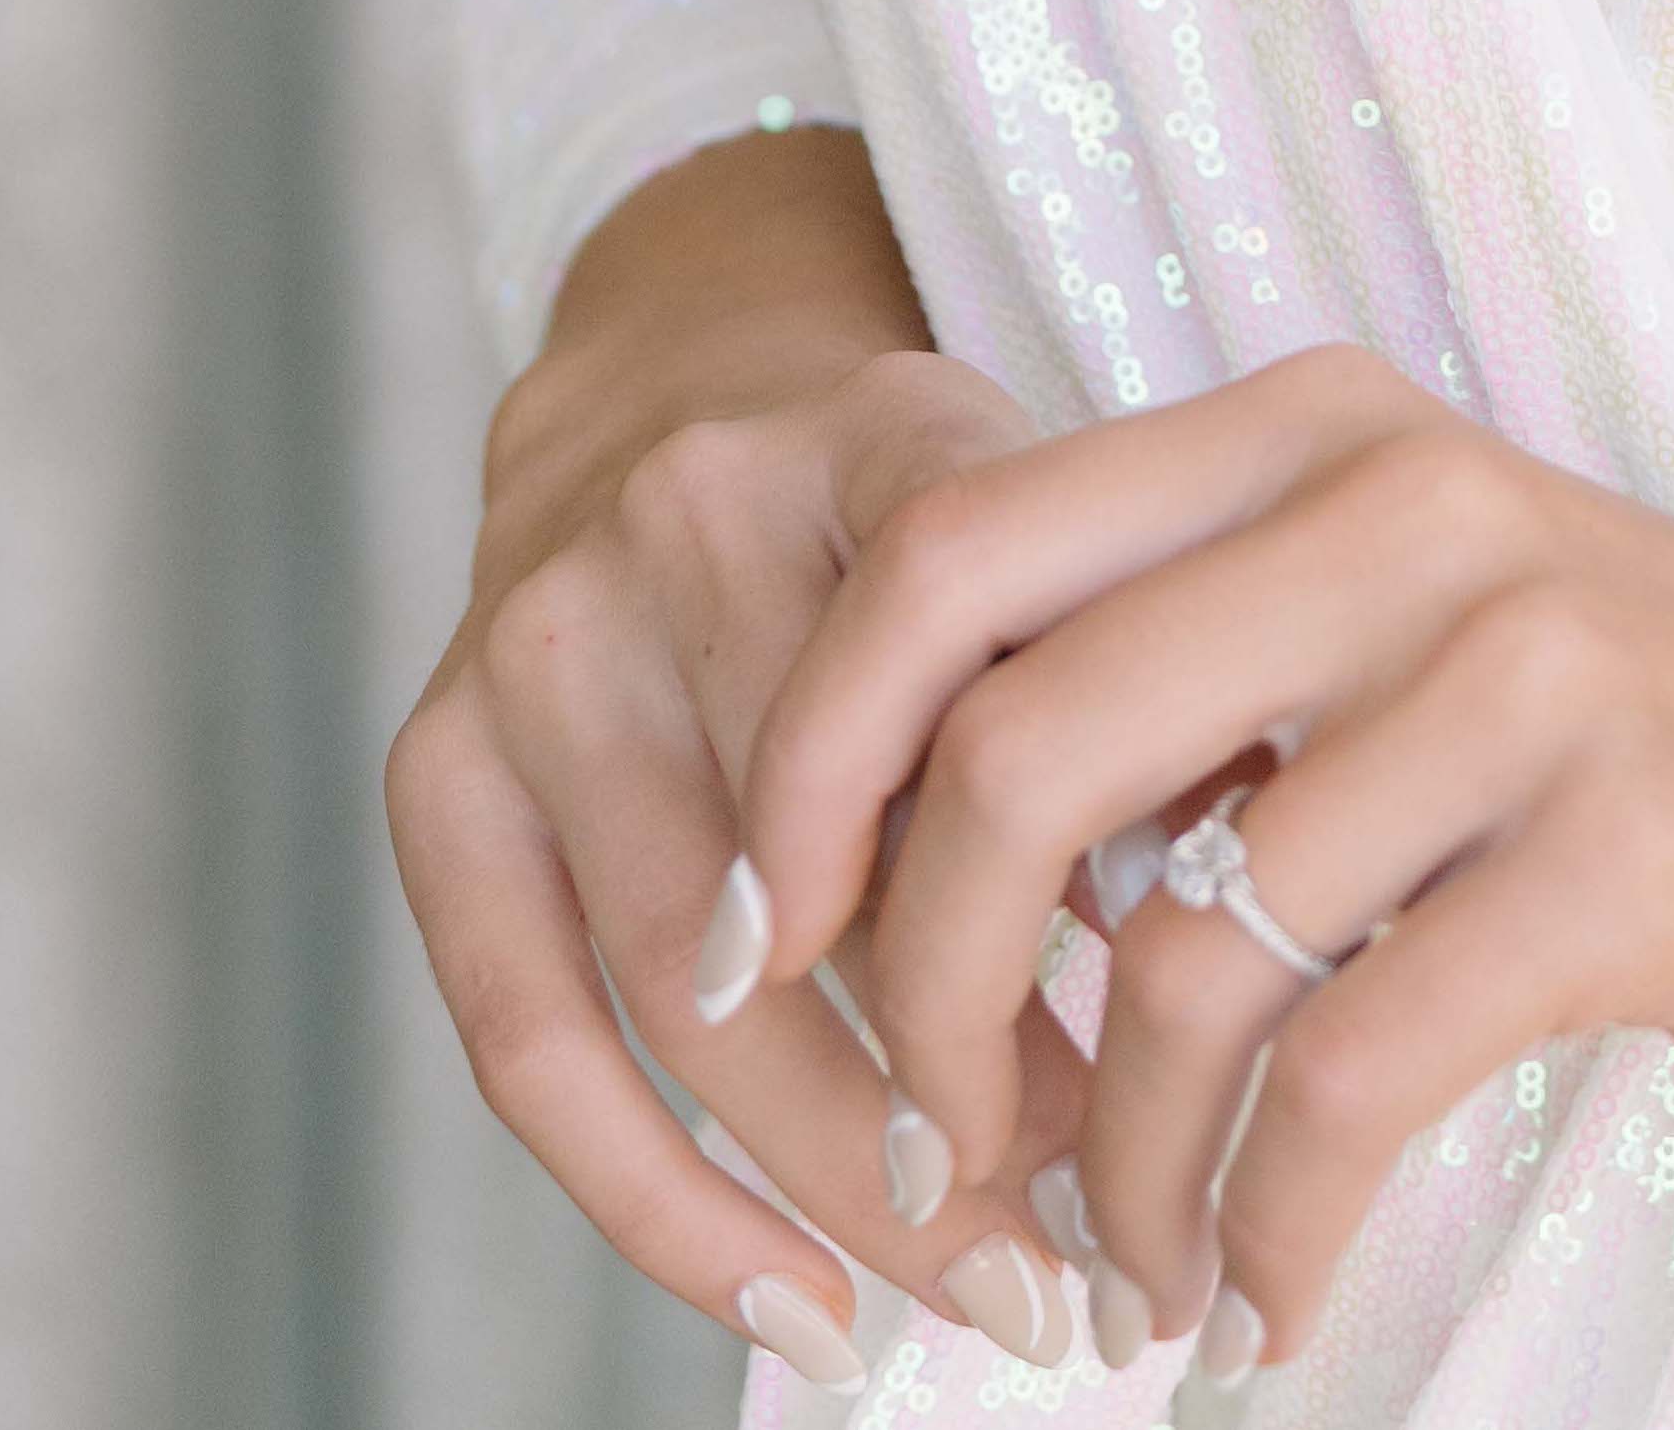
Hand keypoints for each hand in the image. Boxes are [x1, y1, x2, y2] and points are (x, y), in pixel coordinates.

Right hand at [379, 134, 1092, 1385]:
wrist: (680, 370)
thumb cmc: (929, 515)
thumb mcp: (1063, 529)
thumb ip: (1139, 695)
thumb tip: (1237, 948)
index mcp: (878, 432)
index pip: (969, 675)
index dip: (1056, 898)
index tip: (1166, 1072)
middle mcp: (687, 514)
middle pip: (826, 869)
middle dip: (962, 1094)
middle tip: (1092, 1244)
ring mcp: (541, 639)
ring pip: (689, 981)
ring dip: (841, 1176)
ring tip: (982, 1287)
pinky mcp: (436, 763)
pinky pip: (528, 1037)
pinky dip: (663, 1204)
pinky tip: (794, 1303)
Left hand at [727, 346, 1673, 1379]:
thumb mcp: (1423, 633)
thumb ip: (1204, 678)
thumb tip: (910, 857)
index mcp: (1319, 430)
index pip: (947, 553)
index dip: (805, 765)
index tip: (757, 953)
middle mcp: (1406, 502)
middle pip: (1012, 751)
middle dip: (924, 1007)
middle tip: (940, 1175)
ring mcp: (1531, 667)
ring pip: (1182, 950)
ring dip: (1114, 1171)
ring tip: (1127, 1277)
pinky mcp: (1638, 846)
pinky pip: (1353, 1070)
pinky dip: (1272, 1235)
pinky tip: (1268, 1306)